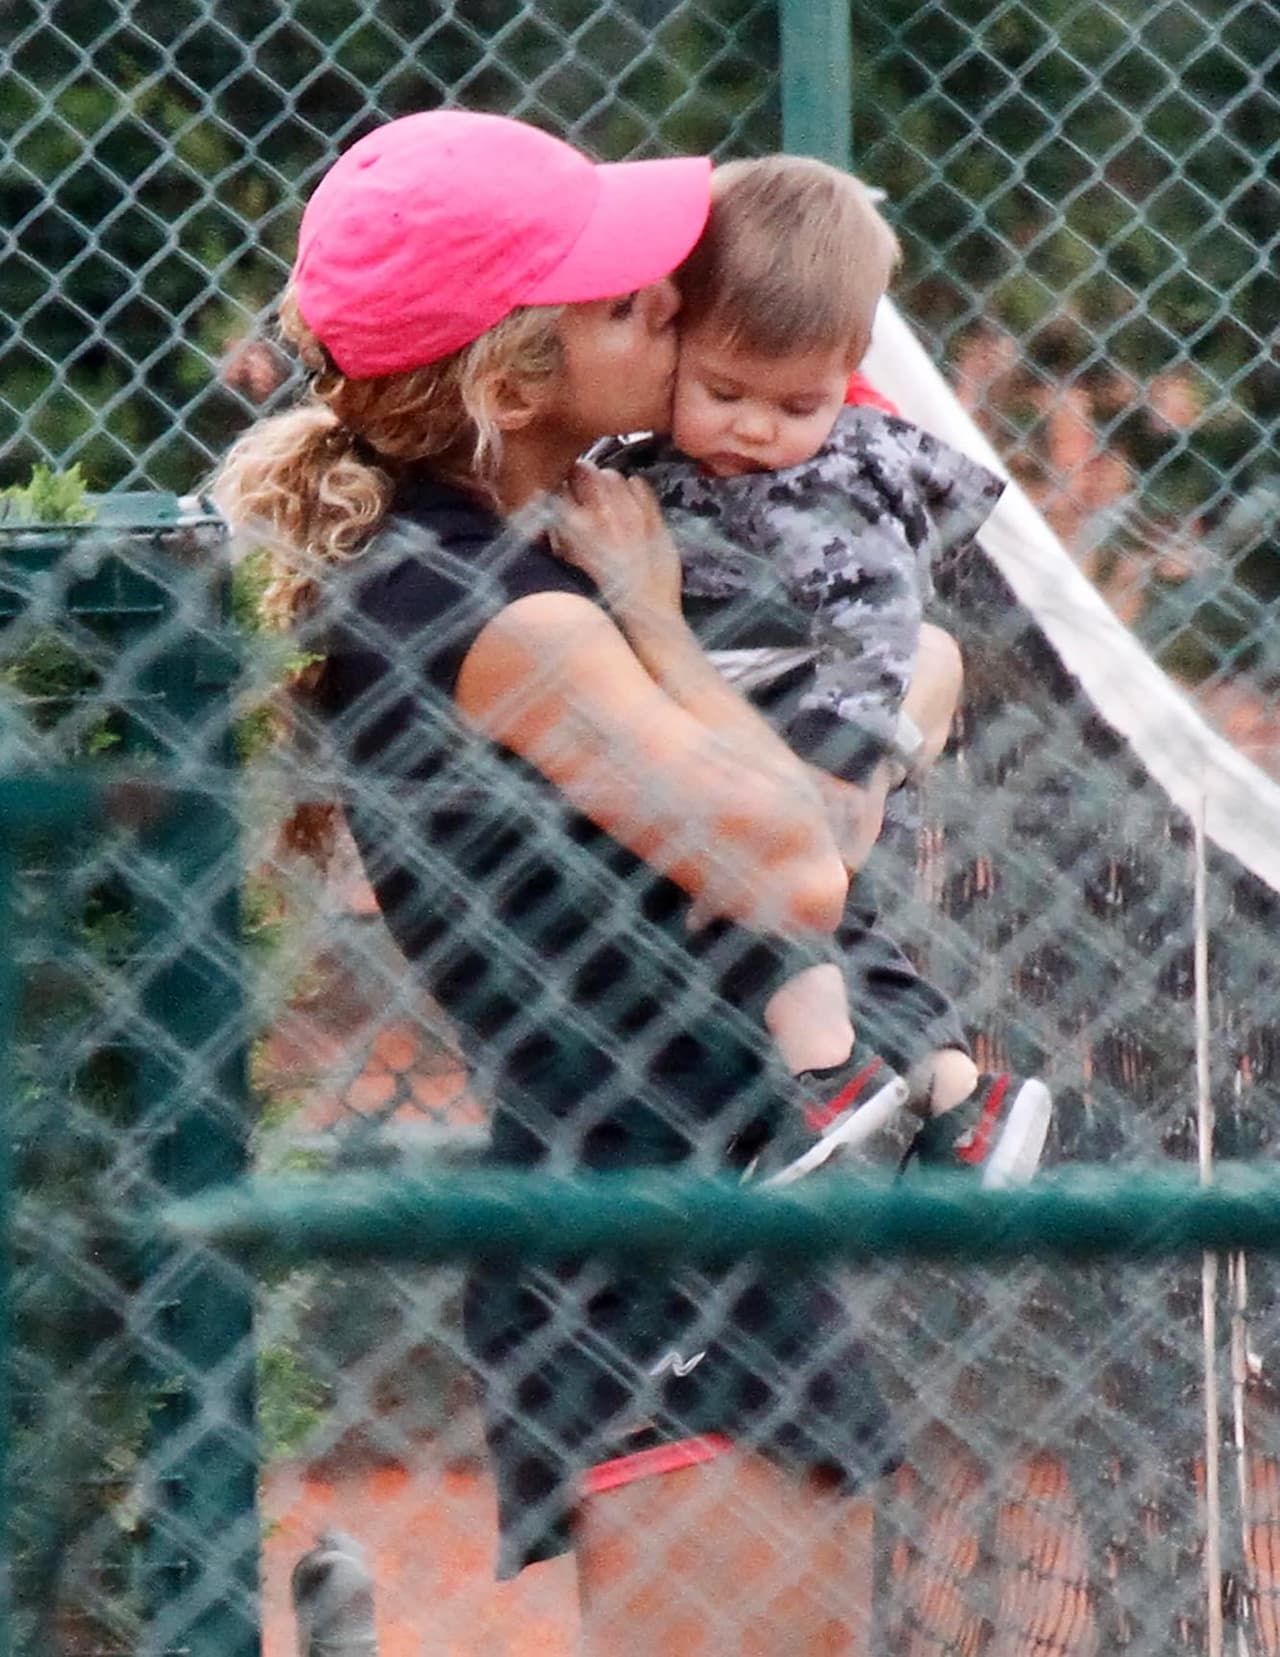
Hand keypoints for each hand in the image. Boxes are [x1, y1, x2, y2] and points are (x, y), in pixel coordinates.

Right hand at [552, 461, 682, 616]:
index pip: (560, 488)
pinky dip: (635, 488)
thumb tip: (552, 511)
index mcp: (574, 529)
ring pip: (613, 476)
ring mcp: (632, 516)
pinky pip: (641, 486)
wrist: (645, 619)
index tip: (562, 493)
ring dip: (608, 482)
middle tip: (584, 490)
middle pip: (586, 472)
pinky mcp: (654, 517)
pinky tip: (631, 499)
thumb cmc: (602, 599)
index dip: (560, 488)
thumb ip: (560, 536)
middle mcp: (601, 516)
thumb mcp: (570, 566)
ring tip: (608, 497)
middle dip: (583, 478)